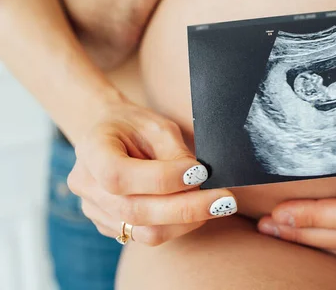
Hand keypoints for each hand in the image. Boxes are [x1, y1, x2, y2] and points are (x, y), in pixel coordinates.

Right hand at [67, 101, 236, 245]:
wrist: (108, 131)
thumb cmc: (135, 125)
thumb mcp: (157, 126)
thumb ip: (174, 154)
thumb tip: (199, 180)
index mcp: (91, 150)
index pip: (119, 175)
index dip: (162, 178)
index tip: (200, 171)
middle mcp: (86, 185)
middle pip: (135, 211)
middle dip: (186, 208)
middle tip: (225, 200)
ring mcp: (94, 210)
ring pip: (144, 232)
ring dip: (186, 221)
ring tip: (217, 205)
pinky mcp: (109, 225)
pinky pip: (146, 236)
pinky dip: (176, 225)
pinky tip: (196, 209)